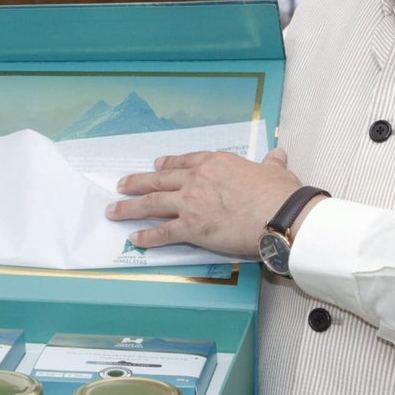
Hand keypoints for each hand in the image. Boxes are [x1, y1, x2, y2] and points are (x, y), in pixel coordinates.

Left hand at [106, 147, 302, 258]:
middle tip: (121, 185)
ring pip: (152, 203)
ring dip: (130, 207)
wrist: (279, 215)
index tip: (156, 166)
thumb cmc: (280, 194)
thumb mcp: (276, 172)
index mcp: (216, 163)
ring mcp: (191, 203)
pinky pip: (163, 233)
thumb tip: (277, 156)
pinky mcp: (191, 228)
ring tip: (114, 210)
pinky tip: (134, 239)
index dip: (167, 164)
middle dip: (137, 183)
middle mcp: (197, 179)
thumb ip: (271, 164)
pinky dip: (146, 237)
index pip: (184, 161)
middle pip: (160, 180)